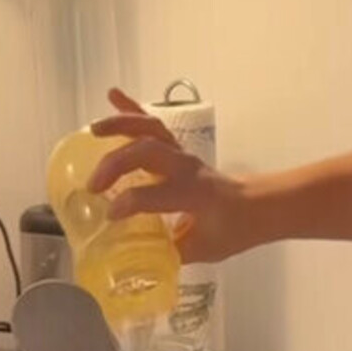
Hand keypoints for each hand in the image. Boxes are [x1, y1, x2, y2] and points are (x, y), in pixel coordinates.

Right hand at [89, 89, 253, 264]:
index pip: (154, 194)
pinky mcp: (177, 150)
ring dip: (120, 125)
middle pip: (147, 152)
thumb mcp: (203, 250)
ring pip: (151, 130)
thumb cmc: (234, 228)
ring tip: (93, 130)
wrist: (258, 206)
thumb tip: (136, 255)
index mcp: (194, 194)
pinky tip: (113, 95)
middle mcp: (186, 168)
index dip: (129, 203)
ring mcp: (182, 155)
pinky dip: (132, 109)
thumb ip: (169, 251)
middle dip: (116, 163)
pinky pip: (154, 125)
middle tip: (93, 185)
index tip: (110, 215)